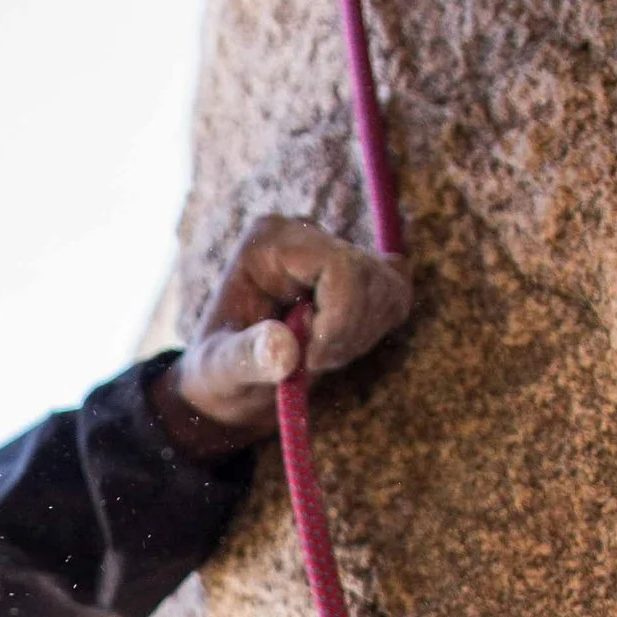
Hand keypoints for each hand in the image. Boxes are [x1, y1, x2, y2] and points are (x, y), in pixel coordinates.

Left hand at [152, 213, 413, 454]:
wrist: (230, 383)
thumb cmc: (219, 374)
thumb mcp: (221, 372)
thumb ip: (248, 358)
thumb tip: (284, 349)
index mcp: (267, 242)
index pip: (339, 265)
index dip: (338, 319)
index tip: (310, 360)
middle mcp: (303, 233)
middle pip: (369, 276)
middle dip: (348, 333)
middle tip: (309, 364)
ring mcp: (333, 248)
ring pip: (389, 288)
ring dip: (360, 336)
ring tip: (315, 357)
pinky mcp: (356, 271)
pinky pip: (396, 292)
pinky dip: (375, 329)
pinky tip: (338, 346)